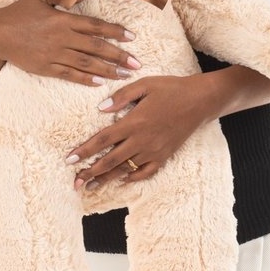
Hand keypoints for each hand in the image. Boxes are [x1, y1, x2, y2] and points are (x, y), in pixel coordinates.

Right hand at [0, 0, 139, 86]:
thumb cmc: (19, 13)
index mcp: (62, 19)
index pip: (95, 26)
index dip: (115, 31)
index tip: (131, 37)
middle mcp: (61, 37)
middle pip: (96, 47)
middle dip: (119, 56)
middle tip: (137, 64)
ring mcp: (54, 54)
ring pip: (86, 63)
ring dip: (107, 70)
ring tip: (125, 76)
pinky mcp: (45, 68)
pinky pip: (69, 75)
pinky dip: (85, 79)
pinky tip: (100, 83)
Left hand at [64, 74, 217, 189]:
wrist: (200, 101)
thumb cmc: (170, 89)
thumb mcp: (144, 85)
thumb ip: (121, 96)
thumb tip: (100, 108)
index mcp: (134, 122)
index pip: (103, 139)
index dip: (84, 150)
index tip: (69, 160)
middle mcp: (142, 140)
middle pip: (110, 160)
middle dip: (91, 172)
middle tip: (75, 182)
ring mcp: (153, 150)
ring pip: (125, 169)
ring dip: (106, 179)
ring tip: (91, 186)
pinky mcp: (164, 156)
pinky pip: (145, 172)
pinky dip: (132, 178)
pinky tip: (122, 180)